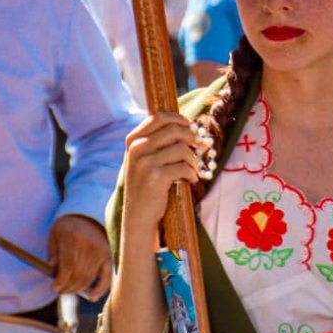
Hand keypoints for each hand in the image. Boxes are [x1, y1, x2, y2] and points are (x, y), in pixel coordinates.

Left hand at [48, 213, 111, 298]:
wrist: (86, 215)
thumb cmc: (66, 228)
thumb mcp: (54, 236)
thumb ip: (52, 253)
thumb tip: (52, 271)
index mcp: (73, 238)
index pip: (68, 266)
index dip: (61, 281)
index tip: (54, 287)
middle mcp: (89, 245)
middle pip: (78, 275)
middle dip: (67, 287)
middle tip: (59, 290)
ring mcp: (100, 251)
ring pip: (88, 278)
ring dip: (78, 289)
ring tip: (69, 290)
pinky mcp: (108, 256)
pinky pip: (106, 276)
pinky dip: (100, 289)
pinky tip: (92, 297)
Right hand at [121, 113, 198, 237]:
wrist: (138, 215)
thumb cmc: (146, 185)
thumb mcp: (144, 159)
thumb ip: (159, 142)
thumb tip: (192, 128)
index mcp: (133, 140)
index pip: (159, 117)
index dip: (179, 119)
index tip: (191, 127)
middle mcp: (137, 148)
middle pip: (174, 130)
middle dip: (191, 137)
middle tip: (199, 147)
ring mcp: (145, 162)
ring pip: (182, 148)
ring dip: (193, 159)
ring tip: (193, 169)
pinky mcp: (156, 176)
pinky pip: (184, 167)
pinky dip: (192, 173)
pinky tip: (191, 180)